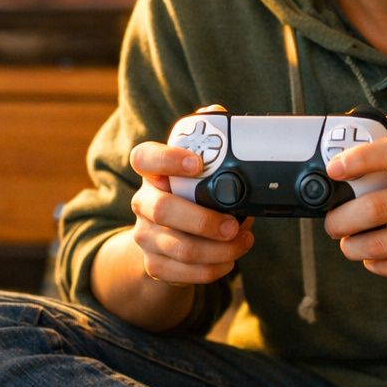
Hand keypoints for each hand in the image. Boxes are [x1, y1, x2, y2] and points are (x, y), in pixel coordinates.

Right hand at [127, 107, 254, 285]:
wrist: (164, 243)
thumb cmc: (189, 197)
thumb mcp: (197, 170)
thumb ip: (208, 141)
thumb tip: (218, 113)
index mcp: (153, 173)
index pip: (144, 157)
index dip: (167, 159)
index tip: (196, 163)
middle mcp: (143, 202)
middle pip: (161, 210)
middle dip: (202, 220)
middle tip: (234, 224)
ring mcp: (145, 236)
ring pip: (177, 247)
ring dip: (217, 249)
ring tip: (242, 242)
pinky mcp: (154, 264)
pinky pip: (181, 273)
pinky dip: (211, 270)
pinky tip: (229, 261)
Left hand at [325, 113, 386, 291]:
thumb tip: (372, 119)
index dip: (361, 158)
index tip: (334, 169)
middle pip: (375, 207)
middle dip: (340, 219)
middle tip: (332, 222)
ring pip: (377, 244)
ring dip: (352, 246)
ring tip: (348, 241)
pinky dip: (372, 262)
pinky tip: (374, 255)